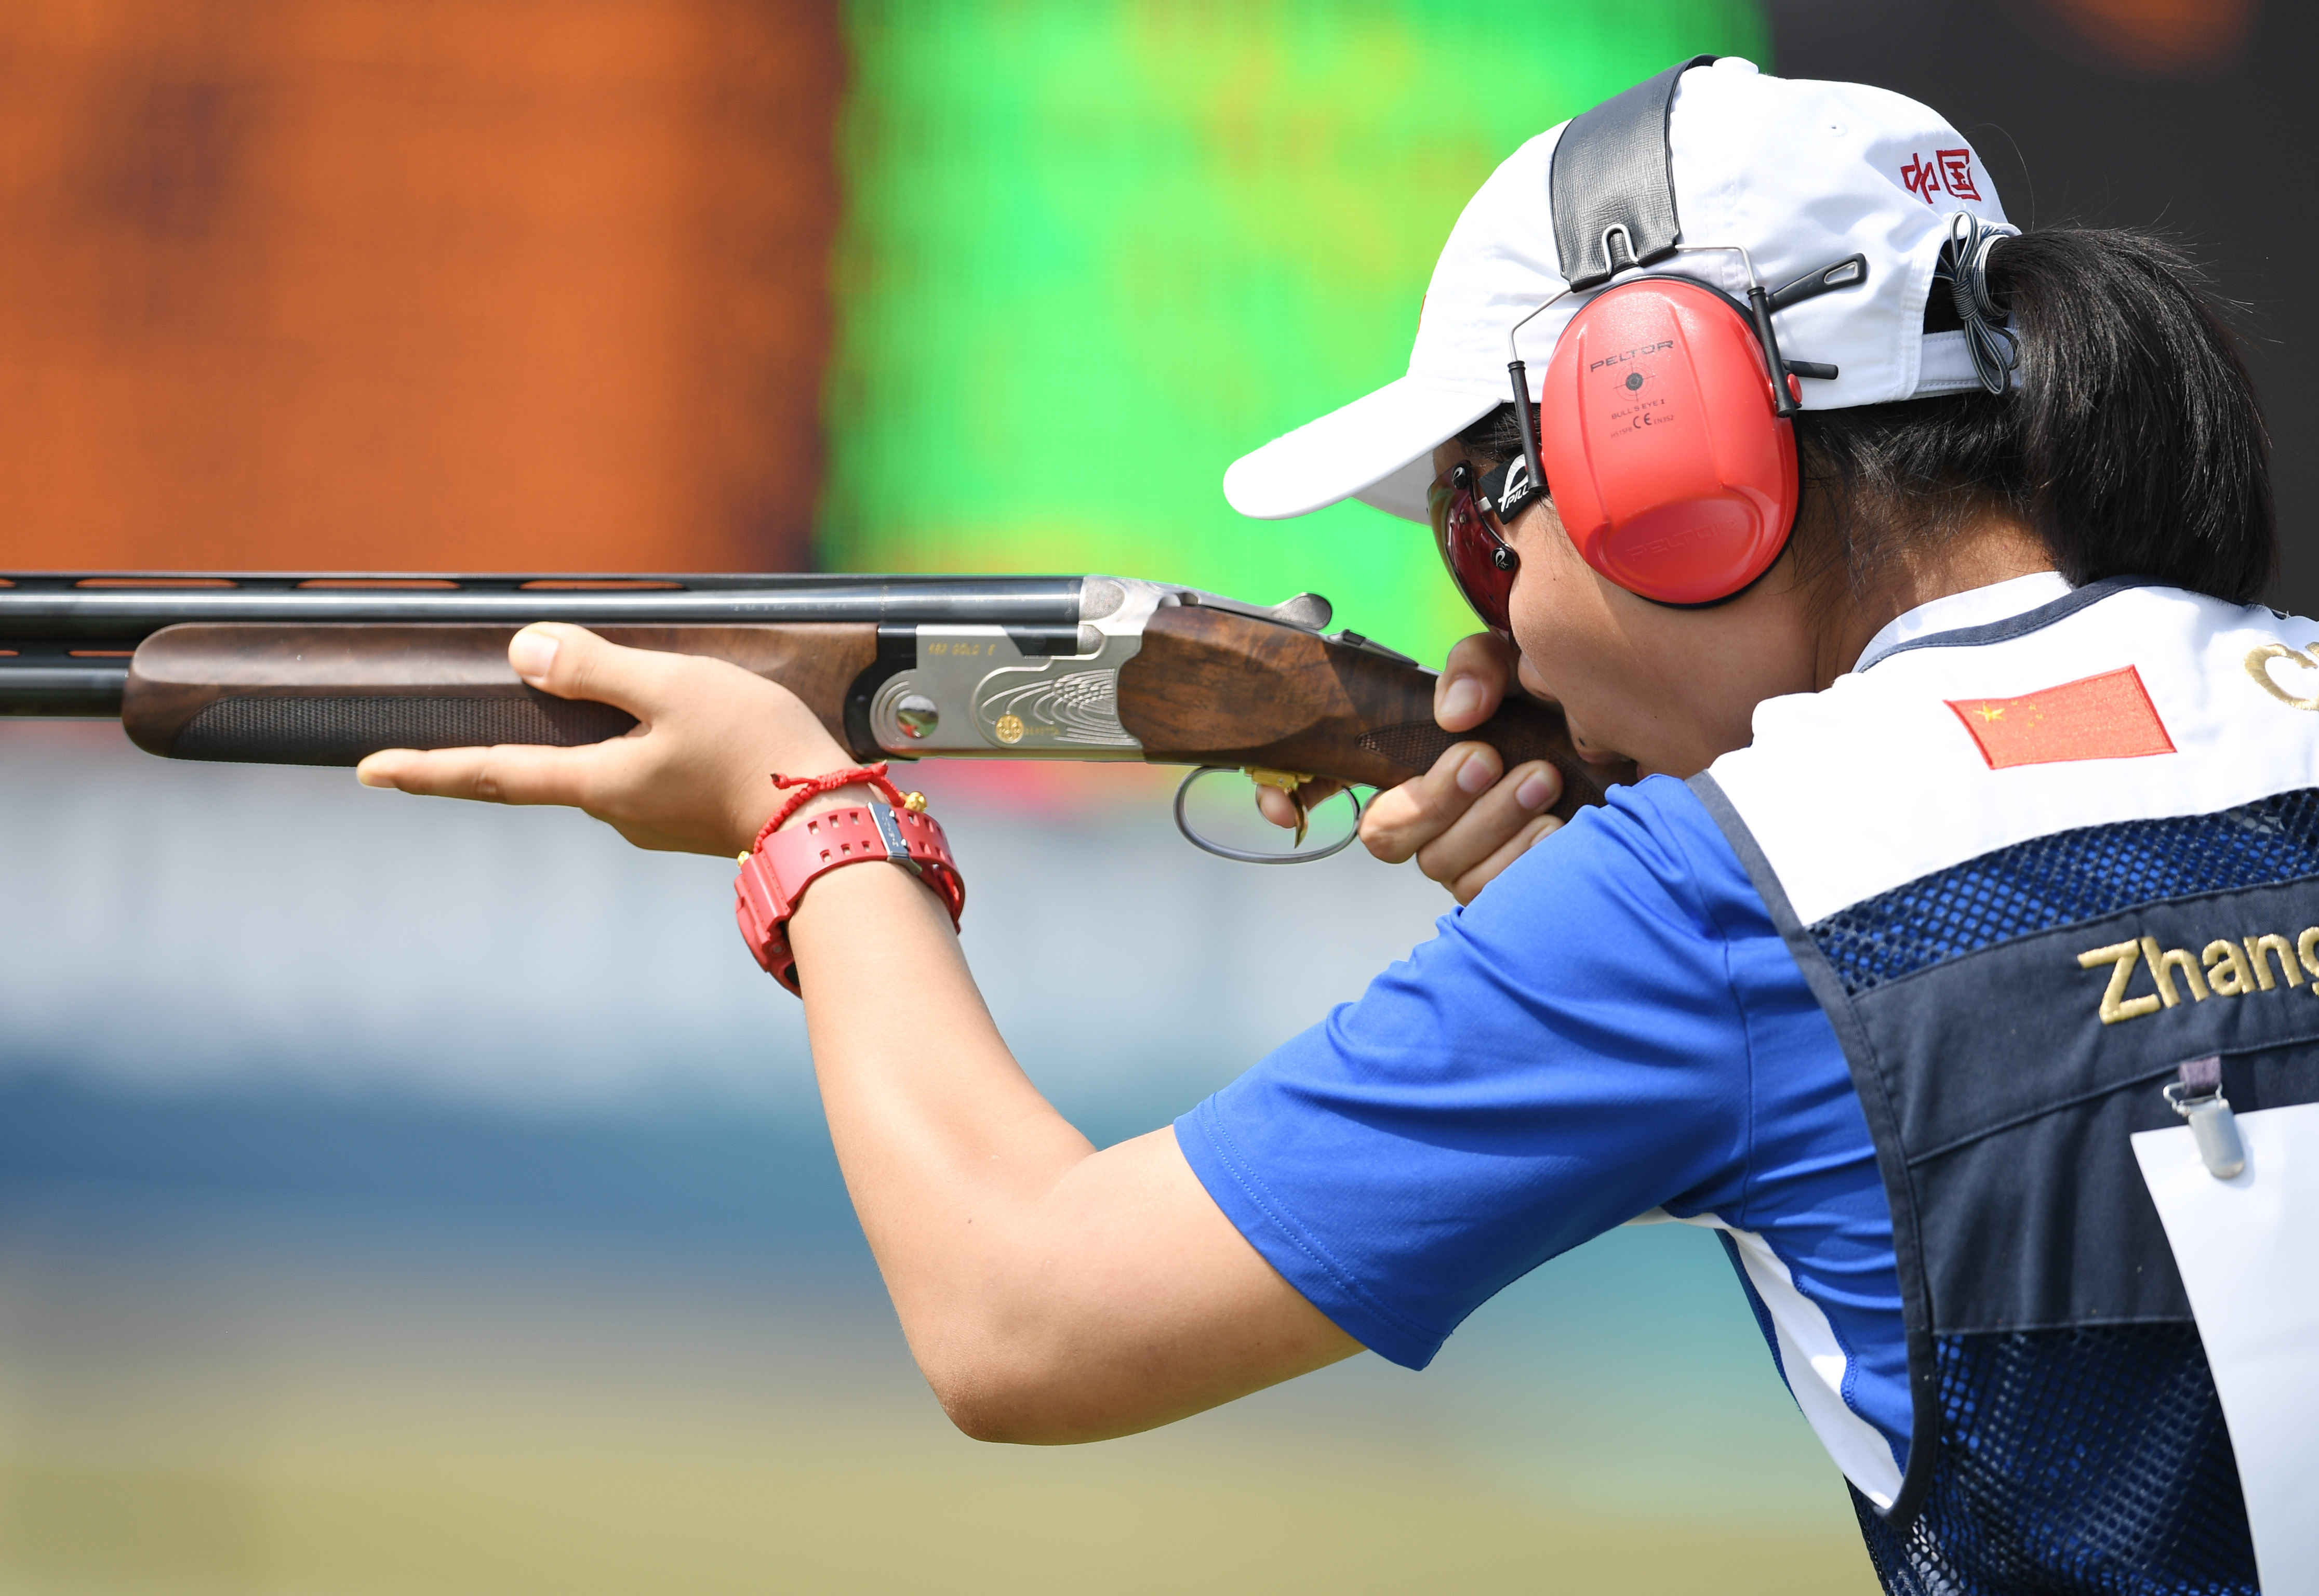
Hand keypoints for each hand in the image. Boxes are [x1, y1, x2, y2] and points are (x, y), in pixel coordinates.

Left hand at [353, 623, 851, 855]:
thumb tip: (524, 652)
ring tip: (611, 700)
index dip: (427, 769)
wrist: (830, 823)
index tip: (368, 771)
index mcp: (597, 784)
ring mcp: (654, 821)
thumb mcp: (672, 688)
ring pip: (602, 770)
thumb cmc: (755, 749)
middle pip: (544, 773)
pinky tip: (676, 725)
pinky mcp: (693, 820)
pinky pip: (645, 776)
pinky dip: (639, 747)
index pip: (492, 775)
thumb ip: (596, 669)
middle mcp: (615, 812)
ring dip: (594, 740)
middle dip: (506, 752)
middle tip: (454, 739)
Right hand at [1356, 631, 1564, 903]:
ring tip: (1550, 785)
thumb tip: (1456, 714)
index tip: (1476, 754)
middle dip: (1480, 813)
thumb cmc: (1544, 705)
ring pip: (1470, 881)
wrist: (1611, 731)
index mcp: (1423, 796)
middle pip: (1430, 857)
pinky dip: (1536, 861)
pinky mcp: (1521, 893)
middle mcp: (1447, 842)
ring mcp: (1482, 873)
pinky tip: (1565, 828)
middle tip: (1532, 771)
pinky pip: (1512, 897)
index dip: (1417, 805)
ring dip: (1511, 831)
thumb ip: (1471, 669)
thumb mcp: (1506, 667)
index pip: (1384, 828)